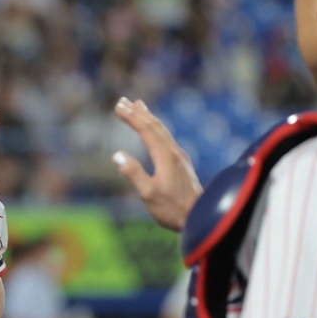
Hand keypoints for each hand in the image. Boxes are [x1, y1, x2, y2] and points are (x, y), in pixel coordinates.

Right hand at [112, 98, 201, 232]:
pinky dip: (156, 128)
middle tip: (123, 100)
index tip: (118, 107)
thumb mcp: (149, 194)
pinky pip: (167, 137)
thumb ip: (134, 173)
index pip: (146, 130)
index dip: (131, 117)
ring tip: (139, 106)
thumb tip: (117, 155)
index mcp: (165, 156)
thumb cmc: (172, 209)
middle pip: (155, 126)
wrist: (199, 216)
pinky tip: (155, 131)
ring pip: (162, 130)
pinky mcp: (182, 163)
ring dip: (149, 117)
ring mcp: (180, 156)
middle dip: (138, 112)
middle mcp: (174, 152)